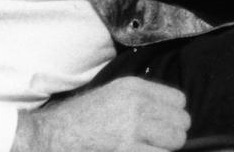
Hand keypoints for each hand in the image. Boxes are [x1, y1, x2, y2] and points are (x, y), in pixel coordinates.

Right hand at [13, 77, 188, 151]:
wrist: (53, 137)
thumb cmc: (81, 118)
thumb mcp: (111, 94)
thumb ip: (142, 98)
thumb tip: (171, 112)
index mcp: (134, 88)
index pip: (179, 101)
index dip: (173, 115)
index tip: (163, 123)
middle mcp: (137, 105)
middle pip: (181, 123)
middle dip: (172, 135)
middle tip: (156, 141)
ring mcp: (132, 130)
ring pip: (174, 143)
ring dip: (163, 149)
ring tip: (146, 148)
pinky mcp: (127, 151)